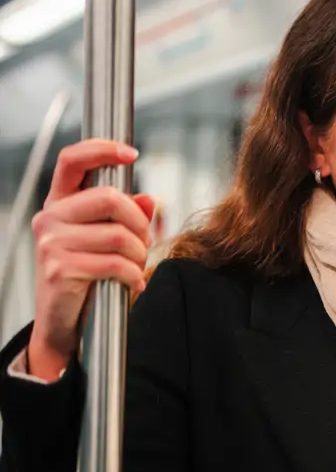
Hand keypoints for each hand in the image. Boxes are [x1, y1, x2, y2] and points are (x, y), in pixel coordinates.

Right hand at [27, 139, 153, 380]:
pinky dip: (134, 277)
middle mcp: (50, 218)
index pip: (72, 160)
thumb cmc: (86, 275)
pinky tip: (132, 285)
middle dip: (140, 224)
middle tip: (143, 244)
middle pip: (111, 199)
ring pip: (119, 235)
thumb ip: (127, 217)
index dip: (102, 150)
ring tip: (136, 267)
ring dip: (139, 255)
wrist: (62, 321)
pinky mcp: (61, 269)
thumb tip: (150, 199)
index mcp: (59, 203)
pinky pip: (116, 264)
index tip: (132, 154)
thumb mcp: (105, 241)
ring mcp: (52, 243)